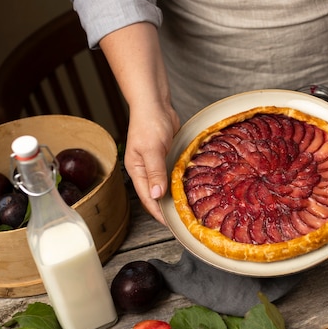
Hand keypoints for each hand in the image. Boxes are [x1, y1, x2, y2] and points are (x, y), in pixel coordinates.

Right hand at [124, 105, 179, 224]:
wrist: (154, 104)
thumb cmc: (149, 123)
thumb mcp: (152, 149)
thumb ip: (155, 172)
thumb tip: (157, 195)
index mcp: (137, 170)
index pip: (147, 198)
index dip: (158, 212)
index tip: (171, 224)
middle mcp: (145, 169)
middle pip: (156, 194)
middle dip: (167, 208)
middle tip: (182, 220)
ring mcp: (156, 163)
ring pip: (165, 185)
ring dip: (174, 195)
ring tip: (187, 208)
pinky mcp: (166, 156)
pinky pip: (173, 173)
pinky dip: (180, 182)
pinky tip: (190, 187)